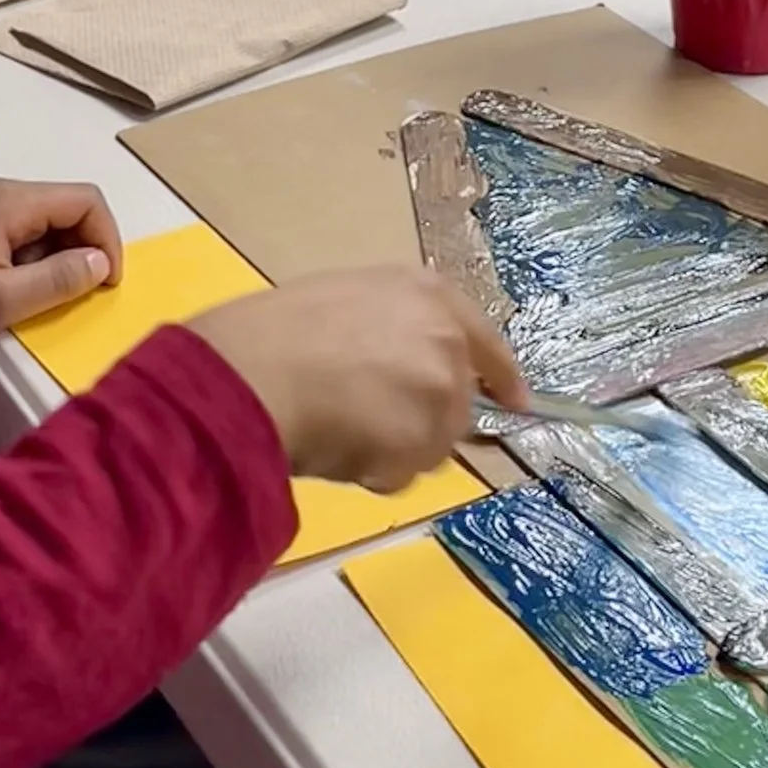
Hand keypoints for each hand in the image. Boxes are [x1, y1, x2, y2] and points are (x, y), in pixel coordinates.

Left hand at [0, 179, 120, 353]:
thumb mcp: (3, 301)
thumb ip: (59, 280)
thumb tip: (100, 264)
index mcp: (9, 201)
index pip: (85, 201)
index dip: (107, 239)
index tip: (105, 283)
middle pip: (65, 207)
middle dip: (83, 249)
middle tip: (75, 293)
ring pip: (43, 221)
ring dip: (56, 256)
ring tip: (39, 296)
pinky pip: (17, 231)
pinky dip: (31, 257)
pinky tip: (12, 288)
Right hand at [194, 270, 525, 492]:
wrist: (252, 374)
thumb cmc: (273, 333)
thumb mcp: (341, 305)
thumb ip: (385, 332)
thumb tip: (393, 370)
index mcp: (424, 294)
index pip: (483, 339)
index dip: (500, 374)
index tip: (516, 402)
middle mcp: (445, 339)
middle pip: (457, 402)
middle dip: (422, 422)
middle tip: (364, 424)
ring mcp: (440, 390)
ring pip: (433, 443)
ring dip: (396, 451)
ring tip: (338, 433)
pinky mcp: (425, 438)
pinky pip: (405, 472)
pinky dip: (376, 473)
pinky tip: (336, 450)